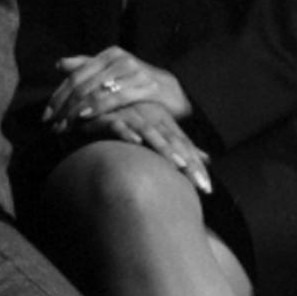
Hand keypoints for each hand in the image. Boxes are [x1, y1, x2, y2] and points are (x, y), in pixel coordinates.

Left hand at [43, 47, 191, 132]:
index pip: (75, 75)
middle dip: (63, 106)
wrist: (176, 92)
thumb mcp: (113, 74)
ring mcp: (132, 70)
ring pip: (94, 90)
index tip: (46, 115)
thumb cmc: (140, 85)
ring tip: (64, 126)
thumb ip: (87, 67)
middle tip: (52, 125)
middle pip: (81, 83)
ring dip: (75, 110)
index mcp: (108, 55)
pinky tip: (84, 116)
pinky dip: (97, 106)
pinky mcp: (145, 85)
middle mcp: (118, 59)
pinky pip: (115, 97)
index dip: (58, 95)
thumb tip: (59, 64)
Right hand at [72, 99, 212, 193]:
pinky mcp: (106, 116)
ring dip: (163, 146)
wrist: (89, 108)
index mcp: (160, 120)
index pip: (182, 144)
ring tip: (178, 164)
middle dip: (187, 161)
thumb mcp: (152, 132)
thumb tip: (207, 159)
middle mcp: (147, 116)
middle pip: (171, 139)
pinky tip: (136, 142)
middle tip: (200, 183)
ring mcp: (128, 114)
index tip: (207, 188)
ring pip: (149, 130)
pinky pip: (117, 123)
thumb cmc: (123, 123)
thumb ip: (177, 145)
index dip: (196, 165)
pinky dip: (126, 131)